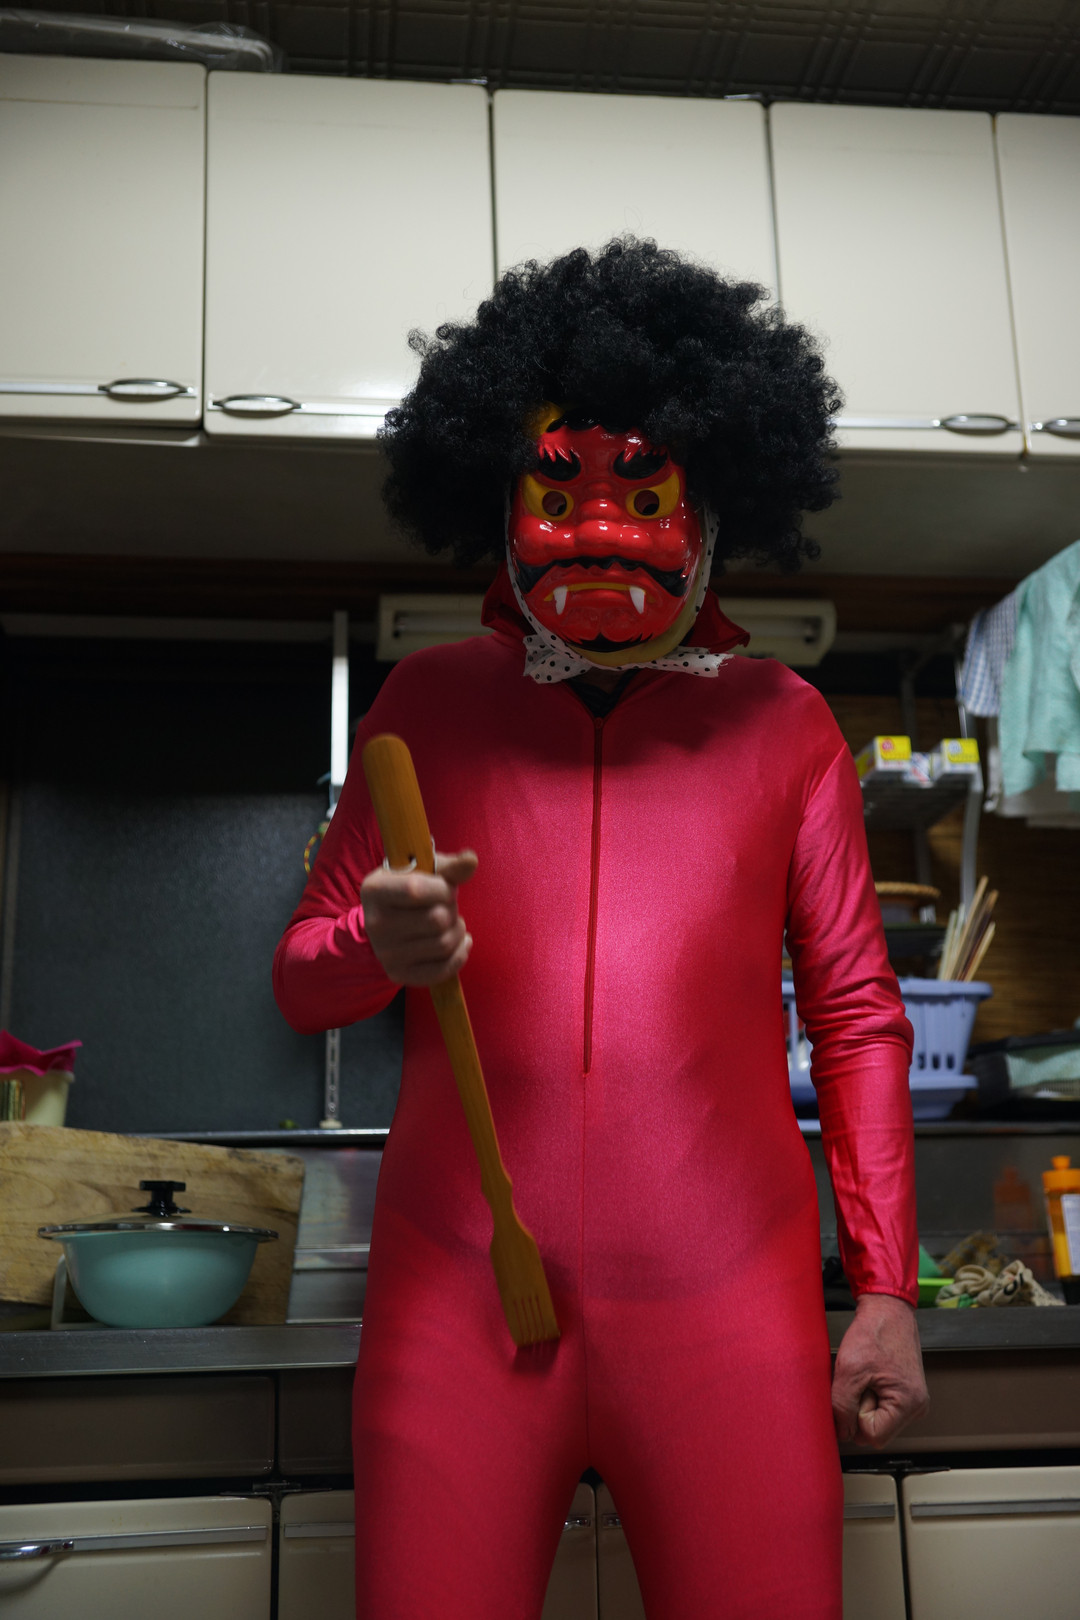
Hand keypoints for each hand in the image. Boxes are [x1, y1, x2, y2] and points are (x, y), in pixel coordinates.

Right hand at [360, 850, 477, 986]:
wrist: (386, 917)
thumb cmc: (410, 886)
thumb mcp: (424, 870)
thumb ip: (449, 866)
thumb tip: (471, 860)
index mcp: (375, 890)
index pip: (416, 890)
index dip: (443, 889)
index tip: (445, 888)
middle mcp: (375, 924)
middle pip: (437, 920)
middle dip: (452, 909)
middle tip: (447, 906)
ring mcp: (385, 953)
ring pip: (444, 944)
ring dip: (458, 930)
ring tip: (451, 922)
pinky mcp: (398, 974)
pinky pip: (443, 971)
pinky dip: (460, 955)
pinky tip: (460, 943)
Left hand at [831, 1292, 928, 1448]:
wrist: (887, 1309)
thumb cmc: (874, 1332)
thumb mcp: (849, 1370)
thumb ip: (841, 1406)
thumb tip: (841, 1433)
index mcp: (909, 1404)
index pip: (873, 1437)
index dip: (855, 1418)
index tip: (855, 1390)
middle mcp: (917, 1407)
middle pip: (877, 1430)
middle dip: (860, 1410)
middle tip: (861, 1380)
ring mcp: (913, 1402)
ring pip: (877, 1419)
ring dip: (863, 1402)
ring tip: (866, 1375)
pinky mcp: (906, 1394)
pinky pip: (881, 1407)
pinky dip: (869, 1395)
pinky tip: (870, 1376)